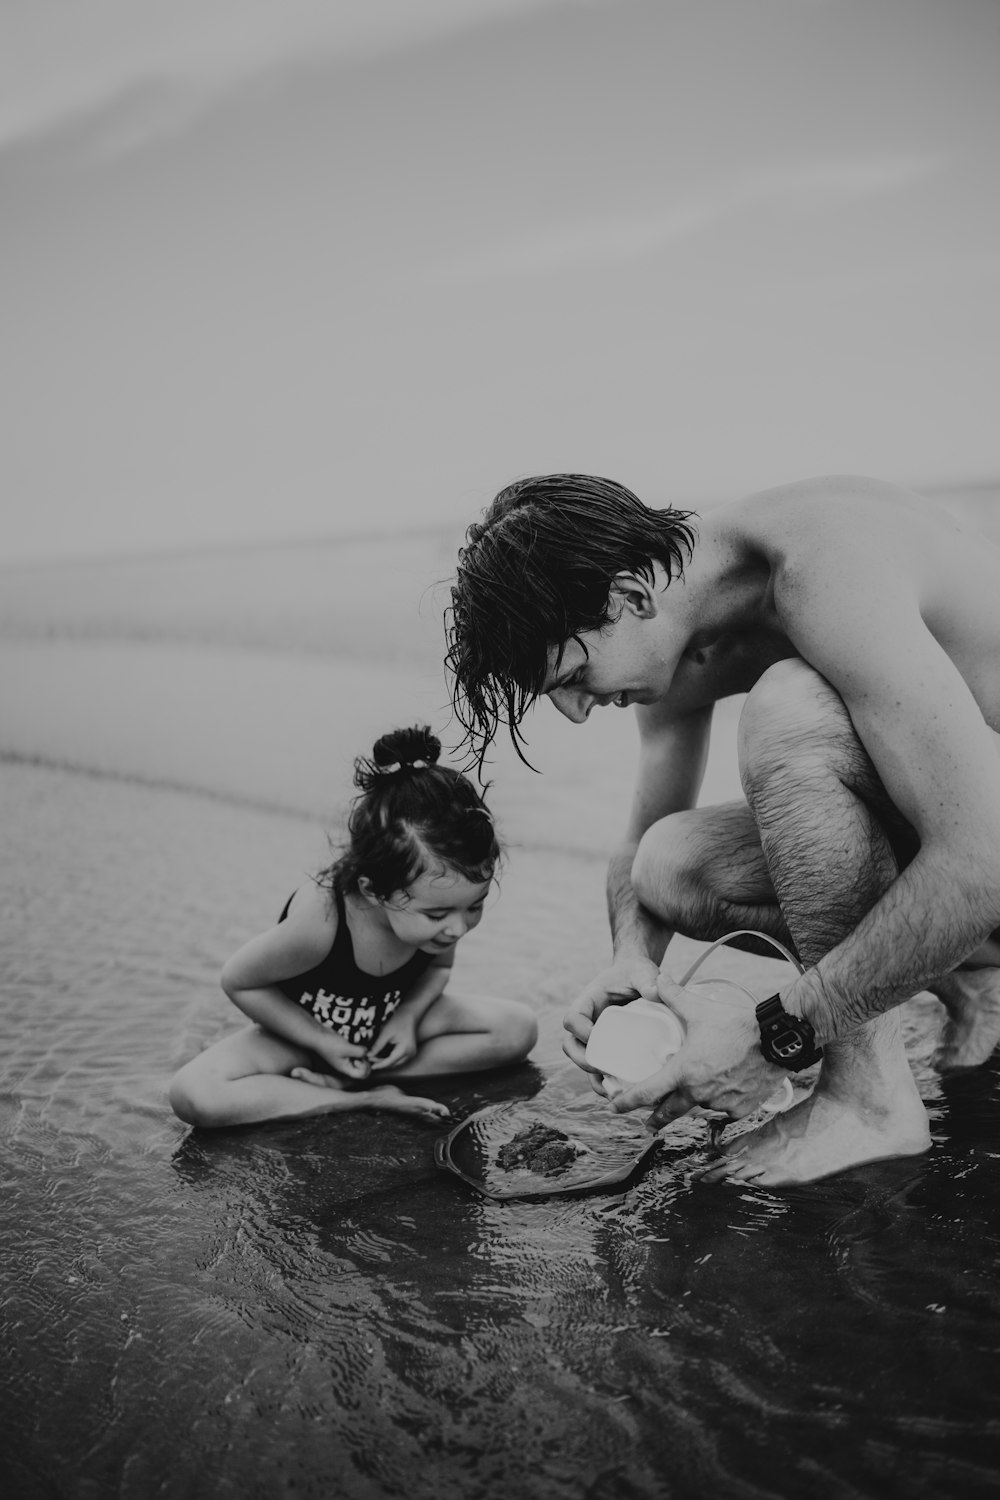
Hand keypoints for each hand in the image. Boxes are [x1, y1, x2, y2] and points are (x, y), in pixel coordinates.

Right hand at [314, 1031, 371, 1080]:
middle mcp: (347, 1065)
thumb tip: (368, 1053)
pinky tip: (355, 1044)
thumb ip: (359, 1052)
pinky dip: (359, 1049)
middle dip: (366, 1061)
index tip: (359, 1059)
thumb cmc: (329, 1044)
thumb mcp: (345, 1048)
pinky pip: (357, 1052)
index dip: (364, 1067)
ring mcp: (347, 1057)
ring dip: (363, 1054)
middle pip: (363, 1069)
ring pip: (361, 1060)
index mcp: (345, 1068)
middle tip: (361, 1053)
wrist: (318, 1035)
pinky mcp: (346, 1050)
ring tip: (358, 1048)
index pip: (361, 1075)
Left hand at [367, 1014, 419, 1071]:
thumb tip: (369, 1055)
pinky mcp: (410, 1051)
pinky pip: (399, 1058)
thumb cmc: (398, 1021)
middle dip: (381, 1063)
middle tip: (370, 1059)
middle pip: (393, 1063)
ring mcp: (411, 1053)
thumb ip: (377, 1046)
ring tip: (374, 1057)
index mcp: (405, 1049)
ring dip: (386, 1061)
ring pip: (396, 1062)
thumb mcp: (386, 1033)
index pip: (390, 1061)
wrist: (409, 1015)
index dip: (379, 1064)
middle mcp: (410, 1053)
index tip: (370, 1065)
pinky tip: (382, 1055)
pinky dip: (390, 1058)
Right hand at [562, 953, 662, 1092]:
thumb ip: (648, 979)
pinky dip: (607, 1083)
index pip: (573, 1018)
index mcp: (588, 1002)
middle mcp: (586, 1022)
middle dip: (583, 1061)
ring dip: (593, 1079)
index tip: (596, 1036)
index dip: (580, 1030)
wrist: (638, 977)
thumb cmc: (637, 973)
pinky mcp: (607, 1048)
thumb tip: (656, 993)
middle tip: (602, 1070)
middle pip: (570, 1045)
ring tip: (613, 1092)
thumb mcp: (642, 972)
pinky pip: (599, 1069)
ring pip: (583, 1062)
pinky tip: (623, 1094)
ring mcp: (594, 1037)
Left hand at [611, 970, 786, 1126]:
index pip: (646, 1092)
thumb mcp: (699, 1009)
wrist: (776, 1039)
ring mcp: (720, 1104)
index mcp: (683, 1072)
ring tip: (691, 1096)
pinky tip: (721, 1093)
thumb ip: (674, 996)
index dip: (627, 1101)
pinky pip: (723, 1111)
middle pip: (669, 1113)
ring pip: (699, 1108)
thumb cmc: (736, 1024)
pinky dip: (718, 1104)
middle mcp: (698, 1093)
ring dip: (692, 1104)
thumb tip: (658, 979)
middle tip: (647, 1124)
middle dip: (655, 1119)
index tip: (614, 1107)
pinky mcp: (740, 1109)